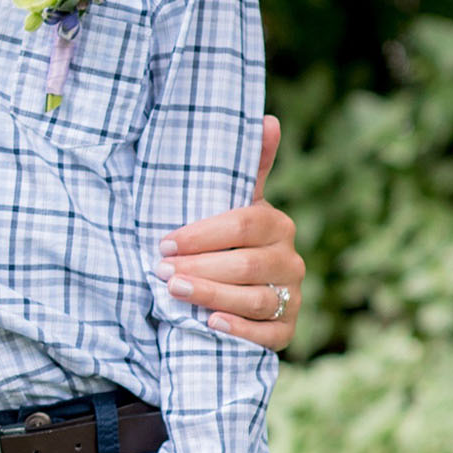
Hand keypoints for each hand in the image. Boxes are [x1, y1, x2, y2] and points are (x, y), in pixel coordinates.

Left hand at [160, 115, 303, 346]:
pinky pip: (269, 334)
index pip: (244, 224)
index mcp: (277, 225)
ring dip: (213, 296)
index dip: (203, 234)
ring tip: (175, 292)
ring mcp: (291, 296)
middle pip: (248, 264)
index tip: (165, 242)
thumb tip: (268, 118)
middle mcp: (290, 260)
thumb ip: (248, 166)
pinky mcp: (287, 330)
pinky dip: (240, 330)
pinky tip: (211, 325)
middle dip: (201, 267)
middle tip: (161, 271)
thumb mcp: (234, 204)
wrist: (239, 290)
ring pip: (256, 299)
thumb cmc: (228, 241)